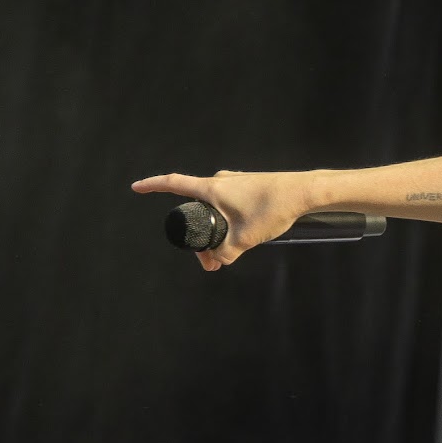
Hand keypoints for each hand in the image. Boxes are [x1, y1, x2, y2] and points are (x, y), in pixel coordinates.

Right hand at [130, 170, 313, 271]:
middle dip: (198, 235)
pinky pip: (229, 205)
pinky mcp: (249, 187)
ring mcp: (235, 183)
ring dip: (216, 231)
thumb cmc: (274, 208)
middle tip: (208, 262)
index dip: (152, 186)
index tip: (136, 188)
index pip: (173, 184)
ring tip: (226, 256)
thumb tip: (218, 261)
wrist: (305, 192)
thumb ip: (227, 253)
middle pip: (196, 207)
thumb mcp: (246, 238)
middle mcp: (220, 181)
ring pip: (215, 208)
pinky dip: (229, 221)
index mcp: (212, 188)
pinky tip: (241, 237)